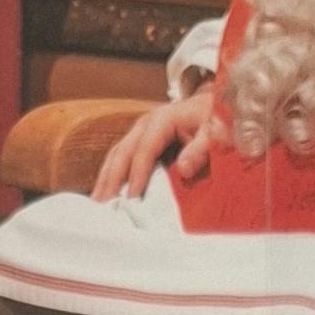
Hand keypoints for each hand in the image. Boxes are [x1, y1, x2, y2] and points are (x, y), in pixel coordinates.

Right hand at [94, 85, 215, 201]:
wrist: (214, 108)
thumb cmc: (217, 120)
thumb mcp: (216, 132)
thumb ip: (201, 149)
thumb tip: (183, 169)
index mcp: (163, 119)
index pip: (144, 149)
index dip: (137, 174)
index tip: (132, 198)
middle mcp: (146, 124)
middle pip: (122, 152)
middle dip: (111, 179)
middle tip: (102, 206)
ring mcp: (140, 132)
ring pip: (116, 155)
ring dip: (105, 179)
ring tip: (97, 203)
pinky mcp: (140, 142)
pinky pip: (121, 159)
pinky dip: (111, 177)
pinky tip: (106, 193)